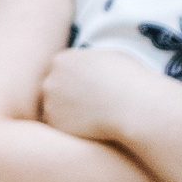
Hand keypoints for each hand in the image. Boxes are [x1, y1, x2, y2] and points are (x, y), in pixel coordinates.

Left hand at [40, 49, 163, 143]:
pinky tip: (89, 123)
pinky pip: (59, 125)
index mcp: (61, 60)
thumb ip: (86, 60)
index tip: (88, 81)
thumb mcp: (107, 55)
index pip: (60, 68)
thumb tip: (83, 65)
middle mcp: (49, 81)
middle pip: (53, 87)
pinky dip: (70, 125)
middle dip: (66, 92)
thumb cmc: (126, 77)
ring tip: (91, 111)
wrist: (133, 105)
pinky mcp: (54, 125)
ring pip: (54, 107)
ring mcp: (49, 104)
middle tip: (88, 99)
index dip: (75, 75)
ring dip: (66, 110)